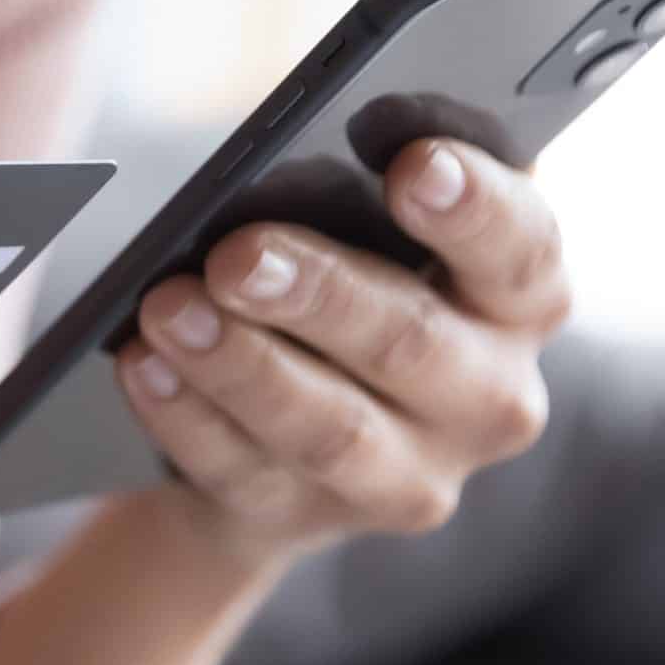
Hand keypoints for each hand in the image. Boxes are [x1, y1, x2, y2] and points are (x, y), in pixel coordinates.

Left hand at [114, 138, 567, 560]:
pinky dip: (185, 414)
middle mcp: (489, 397)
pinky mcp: (312, 519)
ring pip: (328, 427)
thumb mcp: (377, 223)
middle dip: (319, 293)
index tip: (414, 164)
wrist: (291, 422)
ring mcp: (407, 474)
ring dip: (240, 364)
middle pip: (412, 342)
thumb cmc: (347, 275)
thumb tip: (299, 146)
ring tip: (168, 308)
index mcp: (520, 298)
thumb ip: (368, 181)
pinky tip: (142, 364)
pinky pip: (242, 470)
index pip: (522, 248)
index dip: (474, 207)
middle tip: (236, 253)